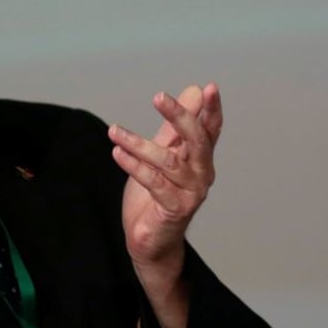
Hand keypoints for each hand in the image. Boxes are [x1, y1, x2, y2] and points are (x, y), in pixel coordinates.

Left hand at [109, 83, 221, 268]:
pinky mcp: (175, 209)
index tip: (210, 87)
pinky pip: (154, 183)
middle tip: (159, 97)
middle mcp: (201, 174)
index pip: (210, 129)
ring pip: (169, 161)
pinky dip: (134, 166)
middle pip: (198, 140)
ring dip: (139, 144)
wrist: (151, 240)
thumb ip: (175, 127)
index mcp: (201, 159)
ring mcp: (191, 193)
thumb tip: (193, 91)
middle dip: (180, 116)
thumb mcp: (163, 154)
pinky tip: (118, 153)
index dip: (212, 109)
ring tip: (115, 132)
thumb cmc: (157, 196)